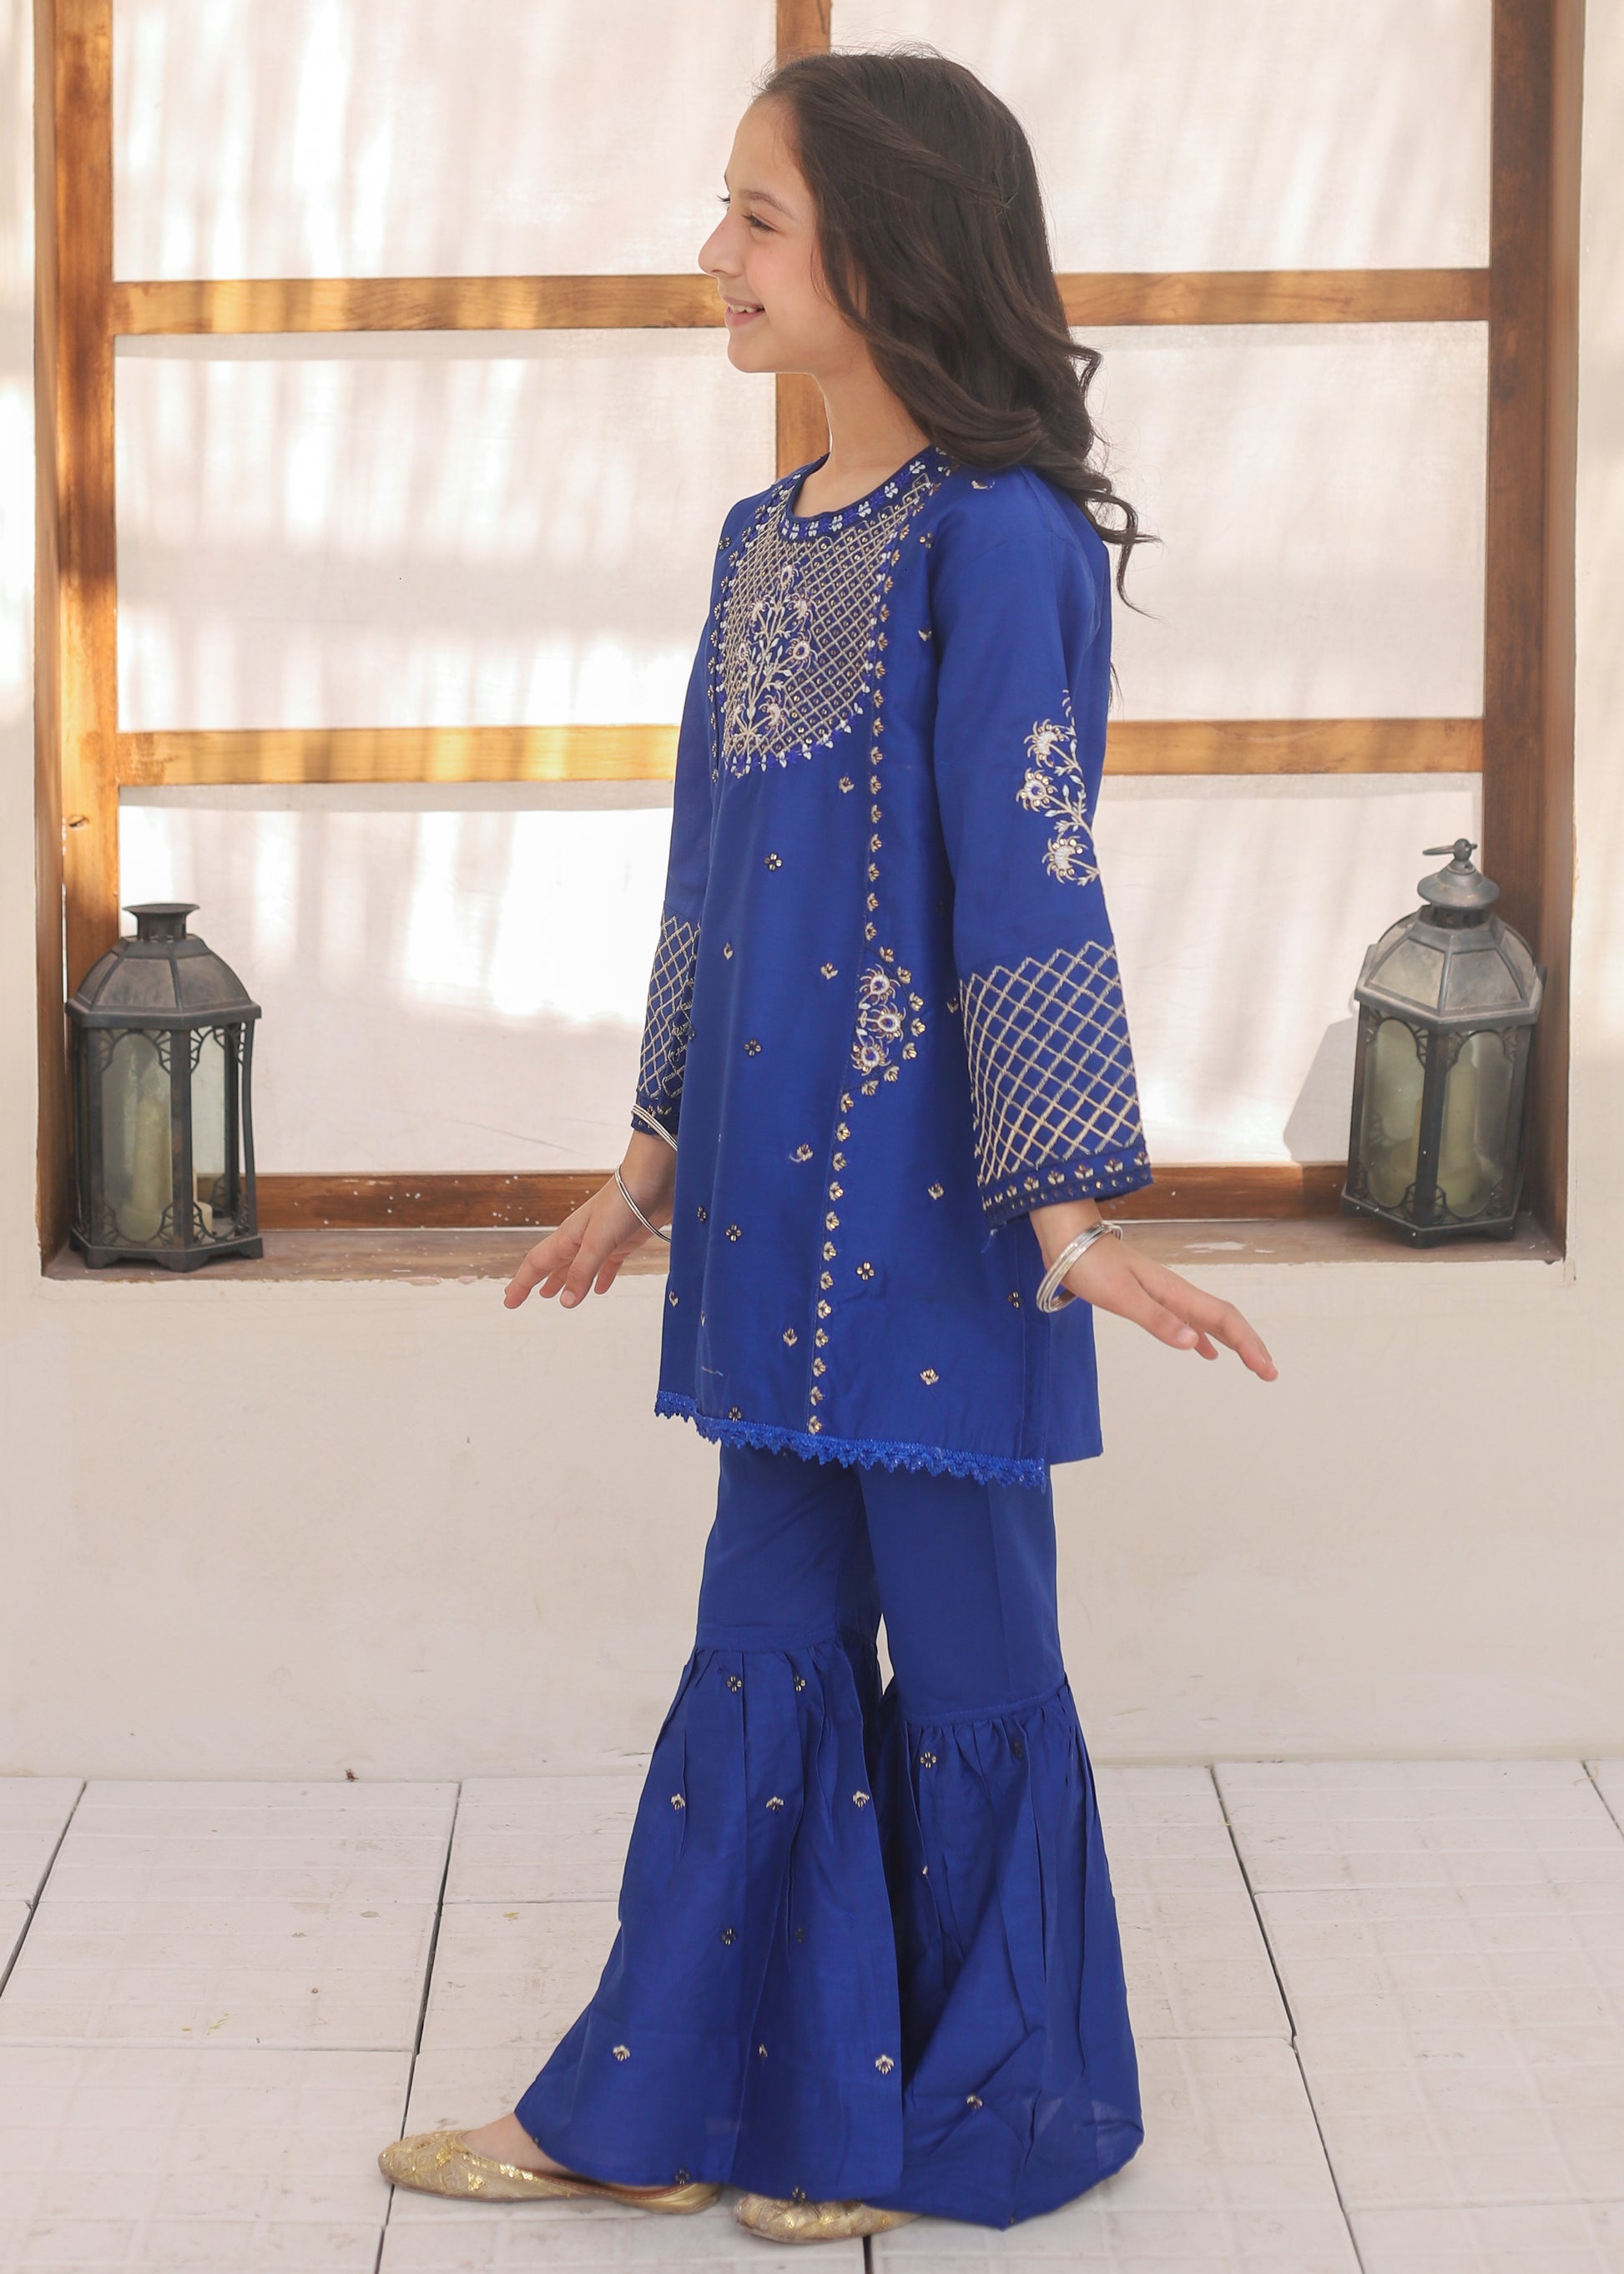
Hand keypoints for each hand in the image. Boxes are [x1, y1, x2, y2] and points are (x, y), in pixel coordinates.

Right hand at [503, 1133, 674, 1310]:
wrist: (654, 1179)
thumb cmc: (622, 1203)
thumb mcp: (599, 1242)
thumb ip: (581, 1272)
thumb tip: (565, 1303)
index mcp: (568, 1237)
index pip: (536, 1264)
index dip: (521, 1283)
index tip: (509, 1301)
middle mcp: (580, 1239)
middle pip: (551, 1265)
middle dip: (534, 1281)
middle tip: (519, 1295)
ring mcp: (602, 1240)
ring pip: (576, 1266)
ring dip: (563, 1280)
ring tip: (552, 1295)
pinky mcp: (623, 1241)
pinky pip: (607, 1265)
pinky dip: (601, 1278)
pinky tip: (601, 1290)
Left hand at [1029, 1200, 1277, 1380]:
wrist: (1069, 1241)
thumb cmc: (1093, 1268)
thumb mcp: (1122, 1297)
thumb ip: (1157, 1320)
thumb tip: (1195, 1342)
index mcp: (1175, 1292)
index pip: (1222, 1319)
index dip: (1248, 1344)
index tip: (1266, 1369)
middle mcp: (1176, 1292)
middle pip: (1224, 1318)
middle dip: (1250, 1344)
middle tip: (1269, 1372)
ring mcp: (1165, 1294)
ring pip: (1209, 1319)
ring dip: (1233, 1341)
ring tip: (1251, 1363)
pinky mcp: (1150, 1297)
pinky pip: (1189, 1319)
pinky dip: (1204, 1336)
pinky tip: (1207, 1351)